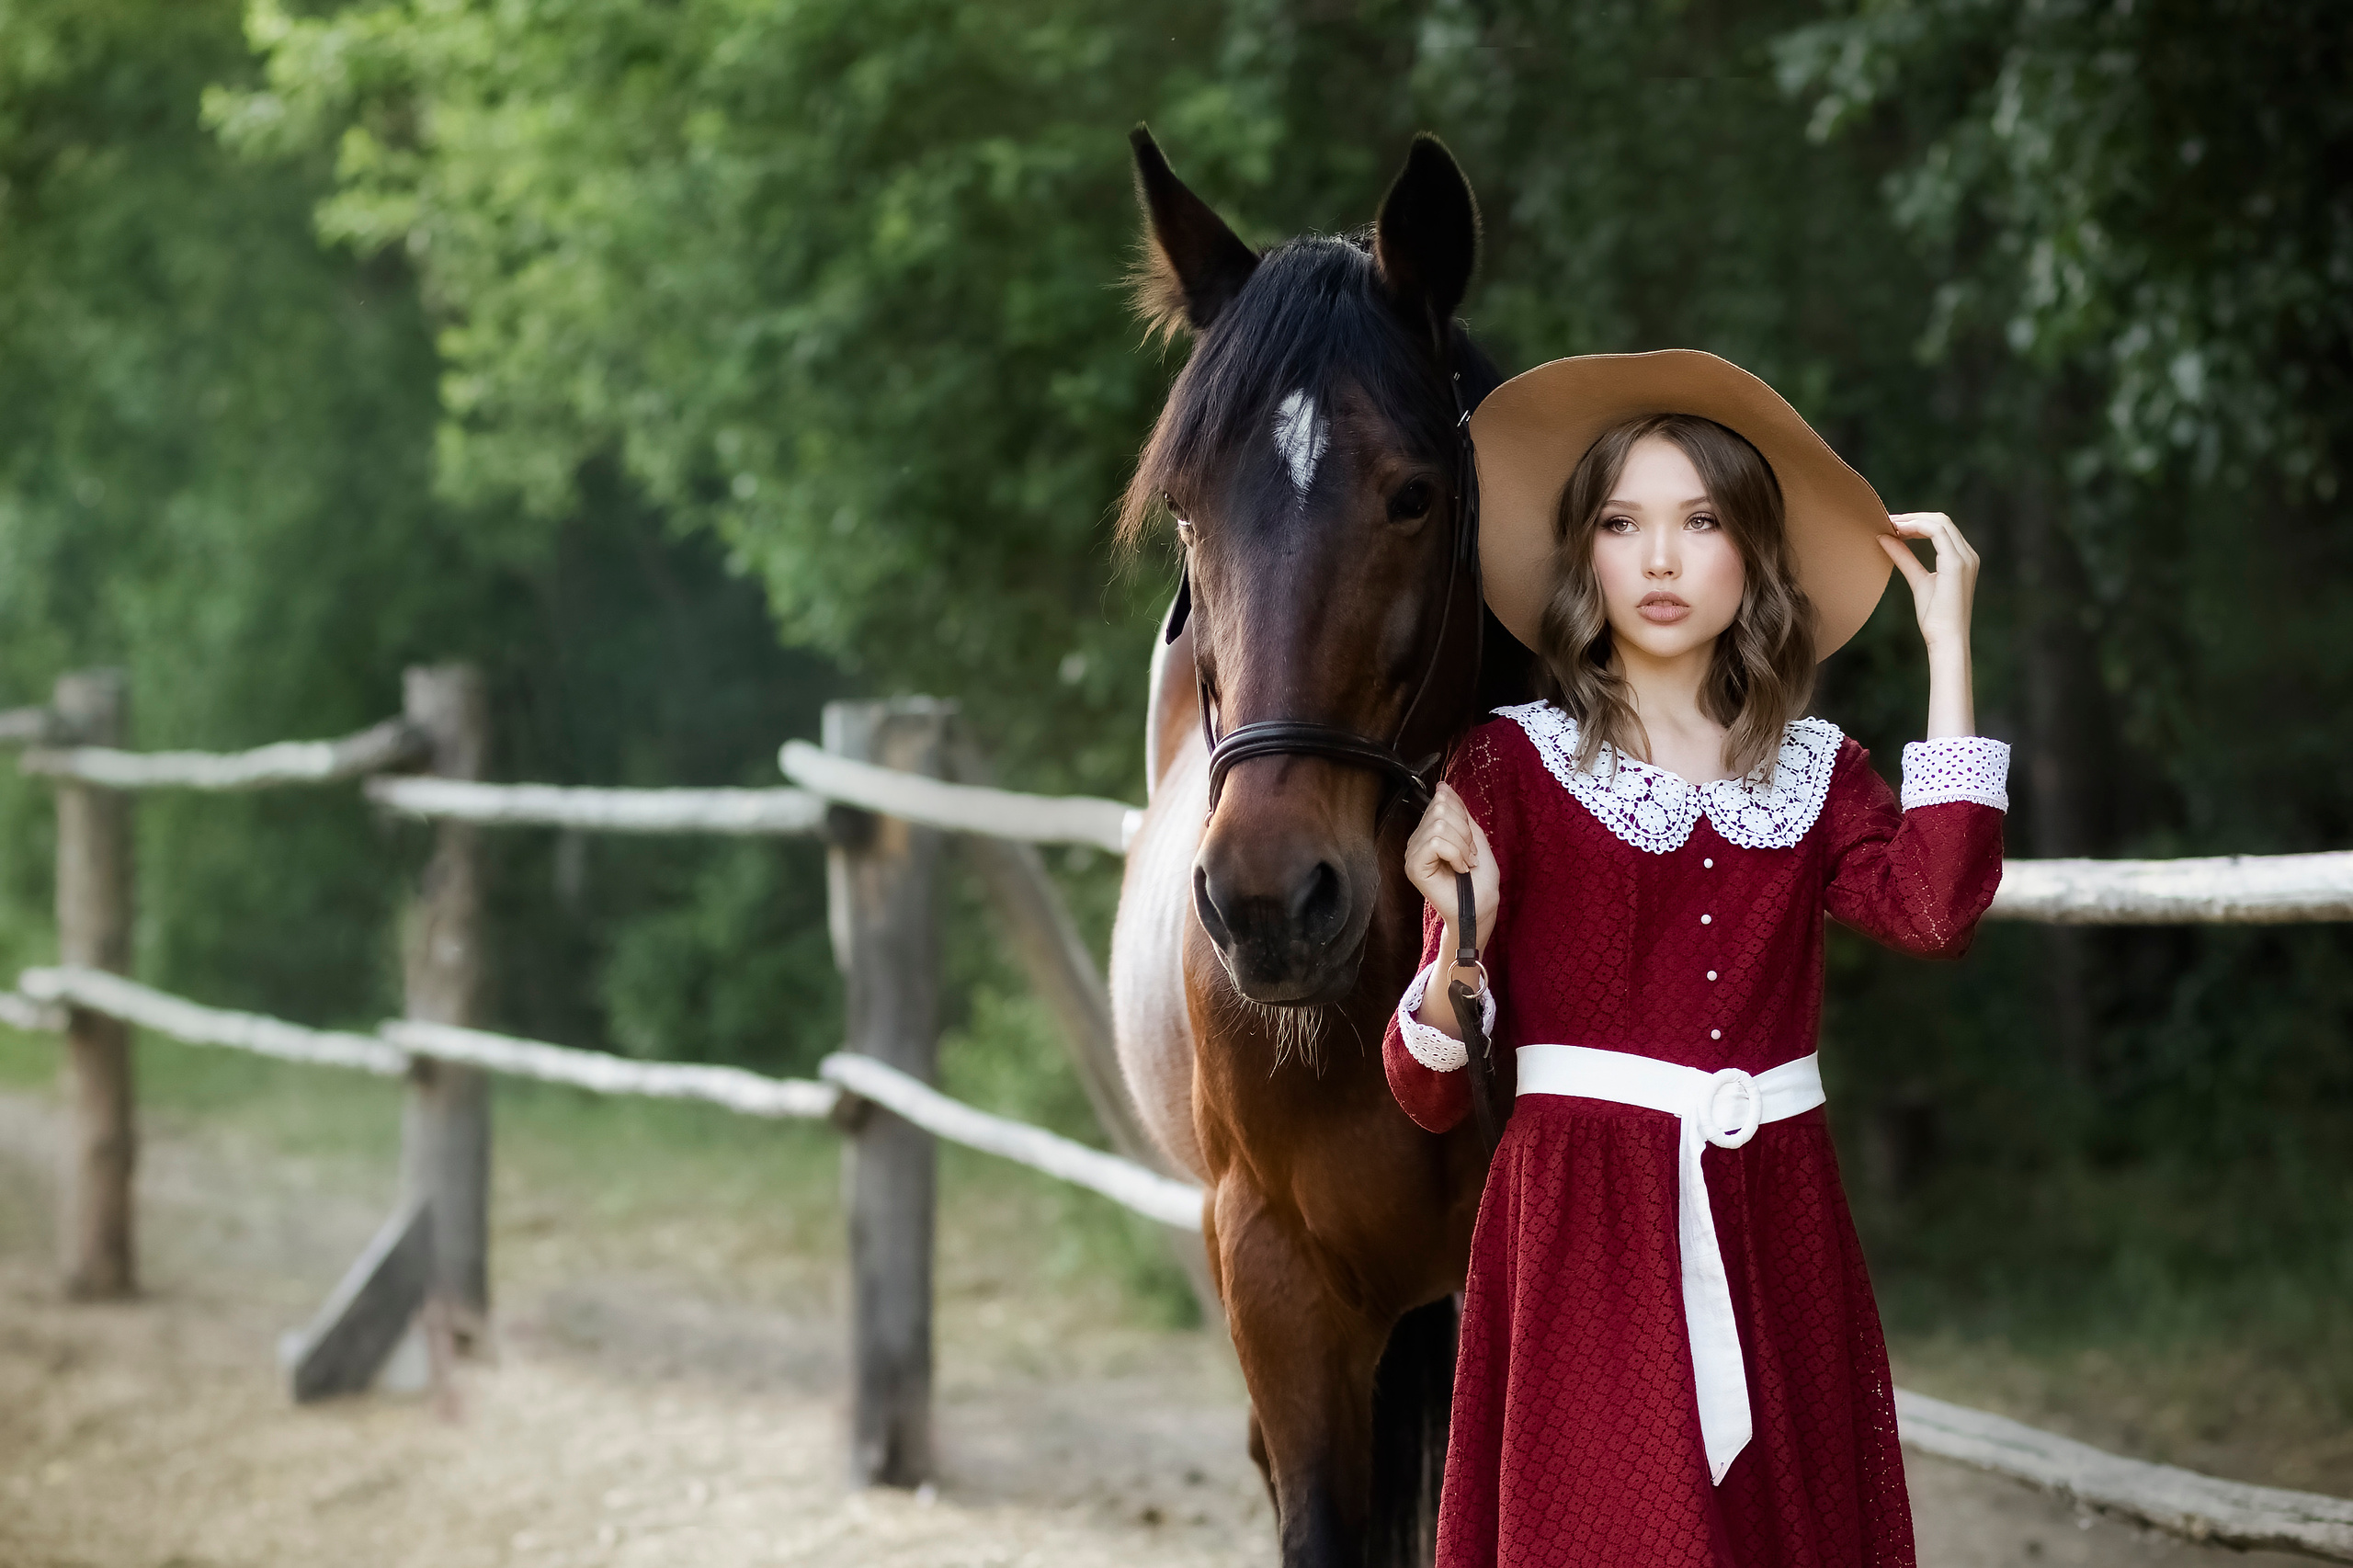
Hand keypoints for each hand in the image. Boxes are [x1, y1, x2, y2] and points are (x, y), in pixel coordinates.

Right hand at [1404, 783, 1498, 956]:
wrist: (1482, 906)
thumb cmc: (1481, 878)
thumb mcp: (1474, 835)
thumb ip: (1458, 811)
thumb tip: (1442, 786)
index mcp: (1430, 831)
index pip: (1441, 800)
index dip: (1463, 816)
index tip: (1470, 842)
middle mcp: (1417, 840)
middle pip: (1440, 809)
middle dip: (1464, 832)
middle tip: (1469, 855)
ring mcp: (1412, 853)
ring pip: (1439, 825)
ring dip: (1462, 846)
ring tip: (1465, 864)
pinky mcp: (1413, 867)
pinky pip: (1435, 842)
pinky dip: (1455, 854)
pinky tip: (1459, 869)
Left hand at [1880, 512, 1978, 655]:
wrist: (1947, 638)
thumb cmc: (1935, 617)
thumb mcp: (1918, 580)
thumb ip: (1905, 558)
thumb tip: (1885, 539)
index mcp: (1962, 559)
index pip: (1941, 528)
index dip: (1916, 522)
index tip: (1892, 525)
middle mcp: (1968, 555)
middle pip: (1941, 520)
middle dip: (1913, 517)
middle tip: (1887, 520)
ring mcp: (1965, 558)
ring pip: (1940, 522)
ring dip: (1912, 520)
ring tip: (1889, 524)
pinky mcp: (1957, 564)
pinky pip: (1937, 533)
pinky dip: (1915, 527)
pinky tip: (1897, 531)